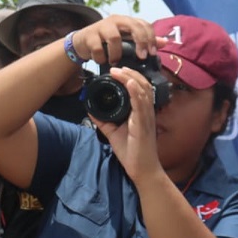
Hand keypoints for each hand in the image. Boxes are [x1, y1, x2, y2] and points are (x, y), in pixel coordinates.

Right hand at [68, 15, 158, 66]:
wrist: (82, 41)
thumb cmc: (107, 41)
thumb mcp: (126, 39)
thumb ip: (144, 40)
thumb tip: (164, 42)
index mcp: (127, 21)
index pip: (144, 24)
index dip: (150, 38)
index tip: (152, 53)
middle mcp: (116, 20)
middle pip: (133, 26)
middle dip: (140, 42)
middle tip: (141, 57)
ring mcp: (102, 26)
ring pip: (114, 37)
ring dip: (116, 53)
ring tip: (115, 62)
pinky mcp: (89, 35)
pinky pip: (98, 47)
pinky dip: (101, 57)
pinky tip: (101, 61)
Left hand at [89, 66, 162, 182]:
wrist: (142, 169)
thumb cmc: (132, 151)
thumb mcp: (113, 132)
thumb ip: (103, 120)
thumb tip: (91, 109)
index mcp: (141, 112)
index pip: (139, 89)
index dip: (131, 77)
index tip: (117, 71)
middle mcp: (146, 112)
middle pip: (142, 85)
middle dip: (130, 73)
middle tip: (116, 67)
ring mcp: (146, 117)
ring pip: (143, 91)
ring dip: (131, 78)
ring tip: (119, 71)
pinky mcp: (144, 124)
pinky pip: (141, 104)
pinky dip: (136, 92)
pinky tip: (129, 83)